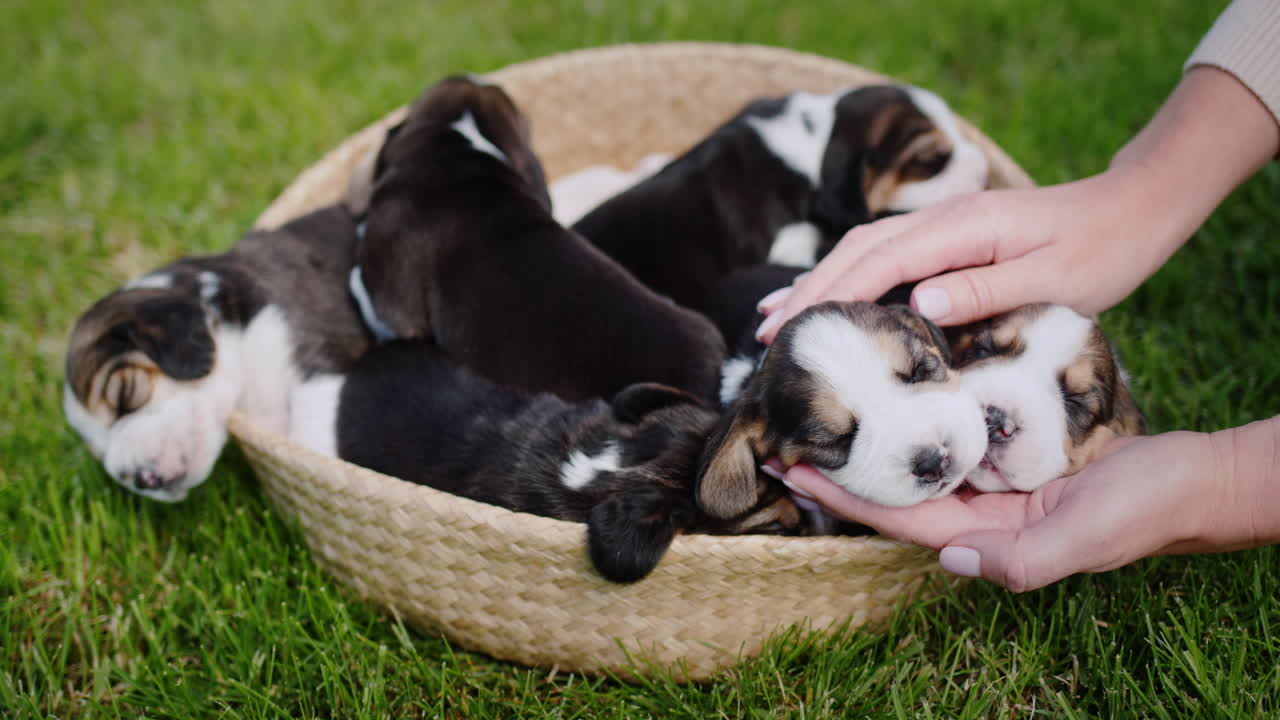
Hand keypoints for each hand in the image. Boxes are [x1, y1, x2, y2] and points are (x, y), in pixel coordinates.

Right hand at [756, 169, 1179, 340]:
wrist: (1129, 212)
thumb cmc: (1100, 252)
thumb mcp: (1053, 280)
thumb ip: (984, 290)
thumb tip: (918, 303)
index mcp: (960, 228)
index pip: (877, 263)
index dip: (830, 297)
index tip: (792, 332)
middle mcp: (940, 221)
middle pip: (855, 253)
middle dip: (808, 294)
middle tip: (767, 338)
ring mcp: (940, 227)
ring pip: (861, 251)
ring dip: (818, 285)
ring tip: (773, 319)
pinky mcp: (946, 239)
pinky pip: (882, 257)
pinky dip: (845, 277)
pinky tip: (824, 297)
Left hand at [784, 431, 1242, 591]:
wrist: (1192, 478)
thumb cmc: (1145, 509)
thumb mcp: (1087, 539)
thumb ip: (1023, 561)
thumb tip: (951, 562)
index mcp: (986, 535)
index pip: (898, 514)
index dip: (843, 495)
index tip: (792, 467)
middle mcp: (978, 509)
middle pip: (894, 486)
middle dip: (842, 465)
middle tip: (786, 431)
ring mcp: (993, 479)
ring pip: (917, 458)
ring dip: (872, 438)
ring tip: (826, 407)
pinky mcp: (1010, 450)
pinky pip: (952, 433)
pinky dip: (919, 415)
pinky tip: (894, 389)